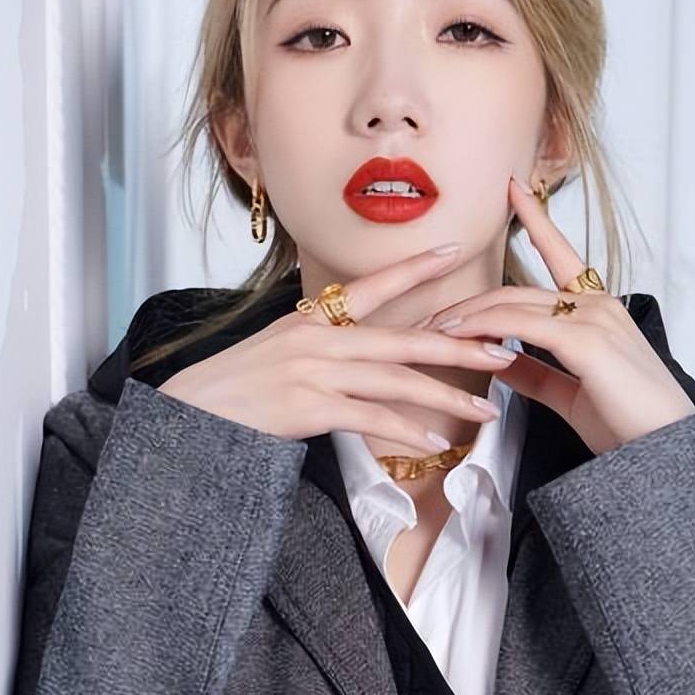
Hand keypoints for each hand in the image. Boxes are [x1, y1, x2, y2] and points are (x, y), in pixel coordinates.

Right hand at [157, 244, 515, 450]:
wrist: (191, 415)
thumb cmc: (235, 390)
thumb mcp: (278, 351)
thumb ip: (321, 348)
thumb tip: (361, 359)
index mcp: (311, 319)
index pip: (372, 286)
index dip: (415, 268)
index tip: (453, 251)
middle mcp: (318, 338)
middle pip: (403, 340)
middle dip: (458, 346)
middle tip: (503, 349)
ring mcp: (315, 371)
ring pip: (396, 382)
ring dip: (446, 398)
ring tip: (484, 411)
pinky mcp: (310, 406)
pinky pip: (372, 419)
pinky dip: (407, 433)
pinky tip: (435, 444)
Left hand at [423, 176, 694, 455]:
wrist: (663, 453)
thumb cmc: (626, 425)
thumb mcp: (569, 391)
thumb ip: (533, 370)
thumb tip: (495, 358)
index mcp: (598, 310)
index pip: (560, 254)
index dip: (537, 220)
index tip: (514, 189)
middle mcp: (596, 304)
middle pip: (517, 291)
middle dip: (469, 304)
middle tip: (430, 318)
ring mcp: (593, 318)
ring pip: (514, 304)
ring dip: (468, 317)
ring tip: (432, 330)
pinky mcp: (586, 341)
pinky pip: (521, 326)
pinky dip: (485, 329)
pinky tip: (458, 337)